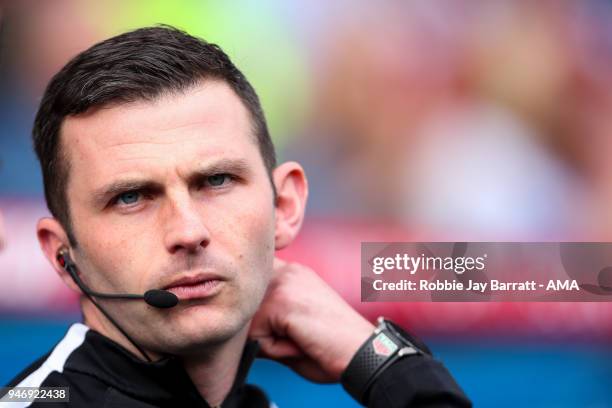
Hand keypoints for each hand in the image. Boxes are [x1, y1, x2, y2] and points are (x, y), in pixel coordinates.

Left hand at [249, 258, 374, 382]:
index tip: (283, 325)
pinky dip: (274, 349)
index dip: (257, 311)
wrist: (362, 353)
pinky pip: (254, 336)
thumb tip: (235, 323)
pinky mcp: (281, 300)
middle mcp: (287, 270)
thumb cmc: (331, 346)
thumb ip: (267, 316)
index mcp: (292, 272)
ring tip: (300, 338)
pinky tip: (300, 342)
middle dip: (262, 328)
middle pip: (245, 306)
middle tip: (299, 335)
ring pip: (247, 322)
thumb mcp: (294, 324)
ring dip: (267, 338)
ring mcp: (283, 282)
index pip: (251, 287)